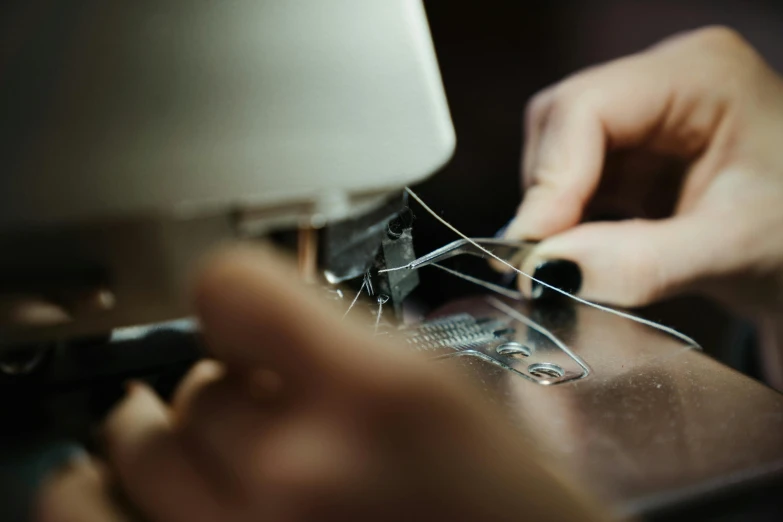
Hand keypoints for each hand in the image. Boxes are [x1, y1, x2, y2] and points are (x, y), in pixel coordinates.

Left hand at [41, 245, 606, 521]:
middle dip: (227, 389)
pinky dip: (93, 495)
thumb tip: (258, 332)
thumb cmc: (505, 509)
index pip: (231, 286)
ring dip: (166, 438)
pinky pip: (88, 519)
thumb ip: (343, 347)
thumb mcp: (444, 396)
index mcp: (379, 393)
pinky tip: (118, 486)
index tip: (242, 321)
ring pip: (137, 447)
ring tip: (190, 445)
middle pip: (194, 383)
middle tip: (260, 410)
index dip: (234, 297)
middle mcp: (301, 467)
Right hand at [506, 26, 782, 314]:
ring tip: (570, 256)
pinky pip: (573, 171)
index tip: (533, 248)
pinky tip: (583, 244)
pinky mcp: (633, 145)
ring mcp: (646, 109)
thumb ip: (638, 262)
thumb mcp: (729, 249)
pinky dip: (567, 213)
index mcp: (701, 74)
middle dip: (547, 193)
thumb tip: (544, 270)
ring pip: (557, 147)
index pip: (587, 108)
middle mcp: (665, 78)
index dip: (550, 178)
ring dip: (554, 206)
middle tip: (546, 259)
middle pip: (562, 121)